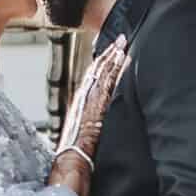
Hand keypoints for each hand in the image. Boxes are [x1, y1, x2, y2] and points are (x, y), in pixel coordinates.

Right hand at [57, 37, 130, 161]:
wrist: (71, 156)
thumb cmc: (74, 148)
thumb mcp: (79, 127)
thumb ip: (88, 117)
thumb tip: (95, 116)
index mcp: (79, 99)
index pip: (92, 75)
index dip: (102, 61)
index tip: (110, 50)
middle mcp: (83, 95)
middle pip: (97, 68)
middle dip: (109, 53)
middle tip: (120, 39)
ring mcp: (90, 98)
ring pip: (103, 71)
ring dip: (114, 57)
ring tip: (123, 44)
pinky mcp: (98, 103)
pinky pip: (109, 81)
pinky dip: (116, 69)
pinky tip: (124, 60)